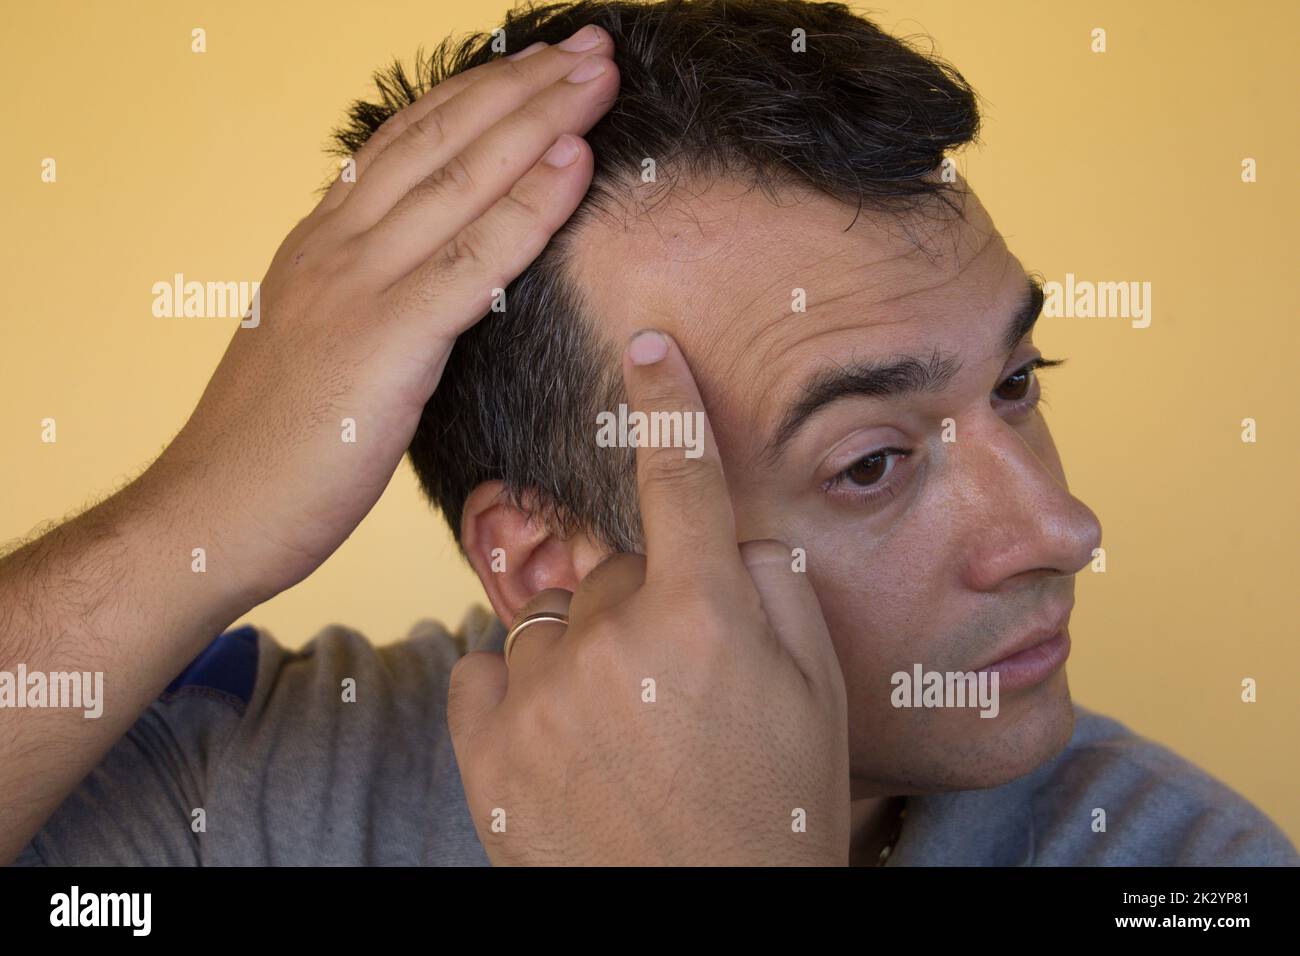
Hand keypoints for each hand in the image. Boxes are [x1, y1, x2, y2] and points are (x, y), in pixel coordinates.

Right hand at [148, 27, 618, 606]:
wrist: (210, 514)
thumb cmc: (272, 449)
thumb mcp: (316, 347)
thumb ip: (365, 301)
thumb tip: (423, 290)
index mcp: (320, 245)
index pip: (408, 143)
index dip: (478, 95)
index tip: (537, 65)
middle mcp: (336, 246)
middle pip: (442, 140)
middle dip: (523, 84)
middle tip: (590, 44)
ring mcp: (357, 286)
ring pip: (461, 180)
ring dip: (539, 120)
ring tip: (598, 75)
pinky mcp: (384, 340)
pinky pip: (474, 261)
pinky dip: (530, 207)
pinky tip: (575, 162)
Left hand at [447, 330, 850, 865]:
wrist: (700, 919)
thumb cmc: (773, 807)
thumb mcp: (813, 692)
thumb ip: (773, 589)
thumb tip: (732, 534)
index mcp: (704, 613)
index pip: (681, 474)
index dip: (665, 401)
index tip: (645, 349)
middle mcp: (612, 637)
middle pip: (612, 566)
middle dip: (641, 603)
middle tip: (676, 685)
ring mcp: (538, 690)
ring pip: (550, 619)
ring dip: (581, 652)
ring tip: (622, 731)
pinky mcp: (483, 742)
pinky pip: (486, 669)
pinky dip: (519, 691)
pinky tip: (563, 743)